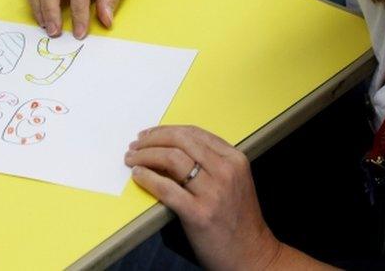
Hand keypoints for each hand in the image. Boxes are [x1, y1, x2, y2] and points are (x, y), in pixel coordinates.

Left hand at [125, 125, 282, 269]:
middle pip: (180, 141)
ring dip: (145, 155)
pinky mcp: (199, 213)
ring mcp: (214, 192)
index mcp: (234, 159)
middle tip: (135, 145)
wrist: (252, 254)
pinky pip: (166, 188)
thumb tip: (167, 148)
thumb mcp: (232, 181)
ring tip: (132, 159)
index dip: (165, 130)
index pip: (193, 133)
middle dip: (151, 140)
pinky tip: (138, 176)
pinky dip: (147, 178)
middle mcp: (226, 171)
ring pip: (171, 158)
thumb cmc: (237, 218)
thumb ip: (209, 163)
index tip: (148, 134)